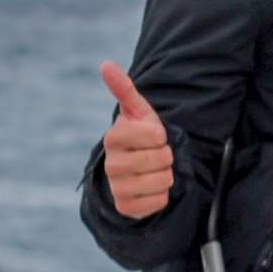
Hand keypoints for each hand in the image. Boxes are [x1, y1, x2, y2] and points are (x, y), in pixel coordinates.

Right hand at [100, 61, 173, 219]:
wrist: (137, 169)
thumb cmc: (141, 136)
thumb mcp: (138, 111)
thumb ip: (124, 89)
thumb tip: (106, 64)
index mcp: (113, 138)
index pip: (154, 135)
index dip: (160, 135)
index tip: (154, 135)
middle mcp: (110, 164)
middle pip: (161, 158)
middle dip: (166, 155)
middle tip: (155, 154)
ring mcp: (116, 187)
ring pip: (163, 180)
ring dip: (166, 174)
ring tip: (154, 169)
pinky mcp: (125, 207)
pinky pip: (160, 201)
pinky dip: (163, 195)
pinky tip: (152, 187)